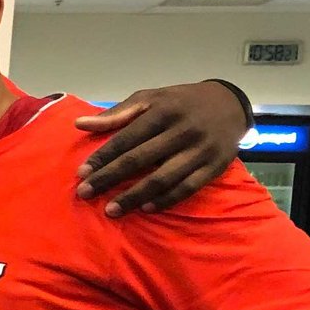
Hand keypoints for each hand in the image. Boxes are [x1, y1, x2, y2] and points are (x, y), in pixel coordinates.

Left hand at [73, 81, 246, 216]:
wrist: (230, 103)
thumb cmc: (180, 102)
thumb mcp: (150, 98)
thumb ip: (117, 113)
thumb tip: (79, 124)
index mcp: (163, 112)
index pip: (126, 138)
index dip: (102, 157)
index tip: (81, 173)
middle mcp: (182, 131)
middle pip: (139, 159)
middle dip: (109, 178)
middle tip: (85, 193)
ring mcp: (200, 150)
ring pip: (162, 178)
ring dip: (134, 196)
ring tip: (111, 210)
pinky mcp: (215, 166)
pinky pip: (187, 188)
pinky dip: (165, 200)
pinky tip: (145, 208)